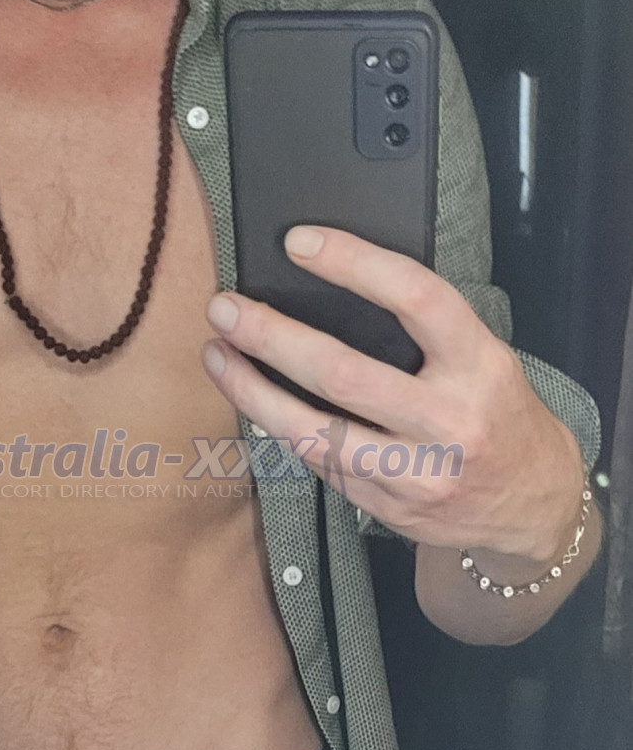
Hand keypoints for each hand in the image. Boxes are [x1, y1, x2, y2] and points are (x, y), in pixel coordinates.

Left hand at [201, 226, 585, 562]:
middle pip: (342, 373)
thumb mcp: (484, 360)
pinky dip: (279, 427)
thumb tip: (329, 287)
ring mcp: (415, 472)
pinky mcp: (386, 506)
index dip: (353, 263)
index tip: (299, 242)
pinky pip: (318, 462)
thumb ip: (424, 333)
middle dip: (271, 337)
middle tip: (226, 308)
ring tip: (218, 355)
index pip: (415, 298)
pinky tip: (252, 400)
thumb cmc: (498, 416)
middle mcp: (449, 420)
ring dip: (252, 391)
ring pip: (313, 431)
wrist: (531, 506)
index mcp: (480, 366)